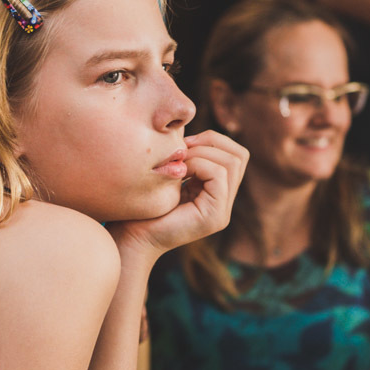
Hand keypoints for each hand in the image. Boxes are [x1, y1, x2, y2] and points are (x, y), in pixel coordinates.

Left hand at [109, 130, 248, 259]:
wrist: (130, 237)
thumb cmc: (141, 206)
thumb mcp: (168, 174)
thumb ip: (186, 159)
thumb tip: (190, 132)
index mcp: (216, 193)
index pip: (236, 154)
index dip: (213, 140)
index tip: (183, 144)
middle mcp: (224, 203)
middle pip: (240, 155)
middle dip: (211, 142)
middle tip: (182, 149)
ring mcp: (222, 212)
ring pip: (232, 162)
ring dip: (203, 153)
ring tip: (179, 163)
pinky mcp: (215, 216)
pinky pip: (218, 174)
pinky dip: (198, 164)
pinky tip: (178, 173)